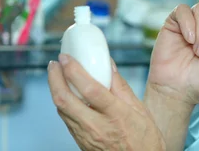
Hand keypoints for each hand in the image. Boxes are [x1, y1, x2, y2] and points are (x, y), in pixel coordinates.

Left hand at [48, 55, 165, 150]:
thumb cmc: (144, 140)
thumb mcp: (140, 110)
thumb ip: (121, 86)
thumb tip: (108, 64)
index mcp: (116, 115)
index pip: (89, 89)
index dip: (74, 71)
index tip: (66, 57)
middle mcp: (97, 126)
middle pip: (65, 100)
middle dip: (54, 79)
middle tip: (54, 64)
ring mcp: (86, 137)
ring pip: (62, 110)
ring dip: (55, 90)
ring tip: (56, 74)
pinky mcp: (80, 142)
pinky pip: (66, 119)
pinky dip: (63, 103)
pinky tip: (66, 93)